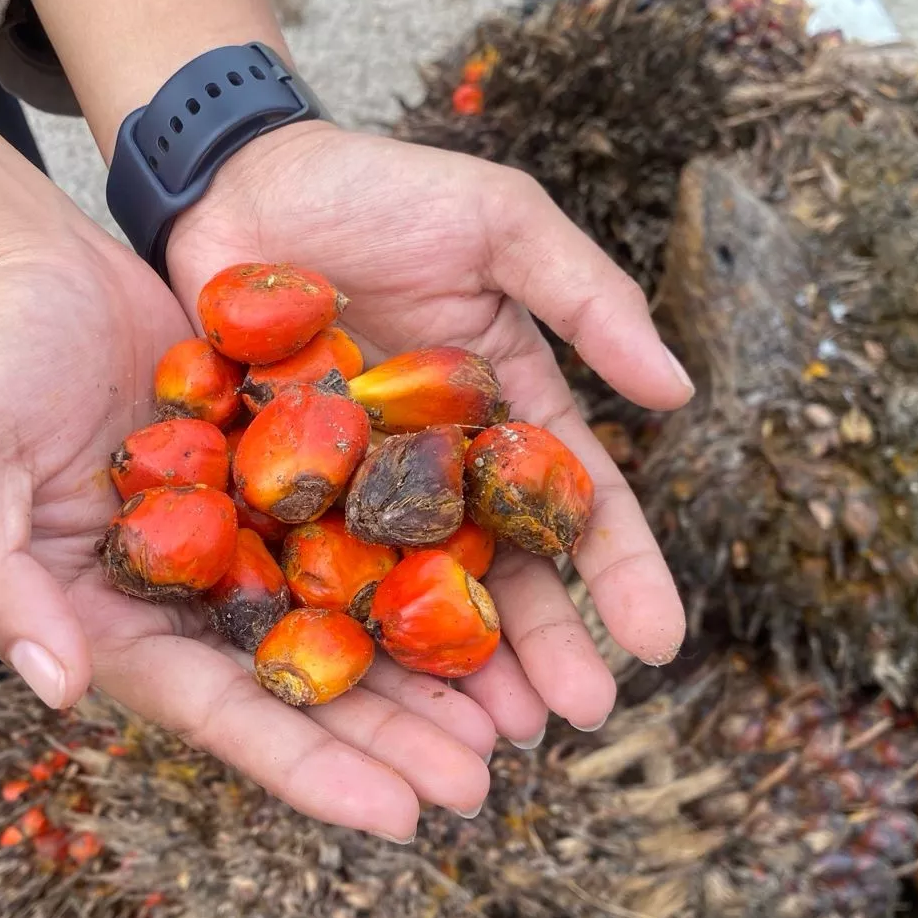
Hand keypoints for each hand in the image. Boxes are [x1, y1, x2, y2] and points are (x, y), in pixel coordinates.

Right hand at [0, 50, 487, 838]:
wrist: (30, 269)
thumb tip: (61, 685)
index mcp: (115, 624)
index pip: (219, 713)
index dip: (305, 768)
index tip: (397, 818)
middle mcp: (191, 598)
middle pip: (301, 688)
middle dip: (388, 743)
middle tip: (479, 786)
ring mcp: (245, 538)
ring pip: (348, 620)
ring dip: (424, 672)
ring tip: (511, 718)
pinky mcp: (285, 474)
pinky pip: (363, 526)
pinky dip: (426, 561)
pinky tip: (499, 589)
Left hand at [168, 121, 693, 745]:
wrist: (237, 181)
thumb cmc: (375, 191)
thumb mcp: (501, 221)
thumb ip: (585, 296)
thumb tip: (679, 392)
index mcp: (503, 413)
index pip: (578, 503)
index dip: (622, 572)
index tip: (658, 642)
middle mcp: (437, 470)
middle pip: (502, 571)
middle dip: (543, 645)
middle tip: (575, 717)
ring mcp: (355, 492)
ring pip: (414, 595)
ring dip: (453, 668)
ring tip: (485, 736)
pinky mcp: (273, 497)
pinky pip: (310, 574)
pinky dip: (339, 634)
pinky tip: (363, 695)